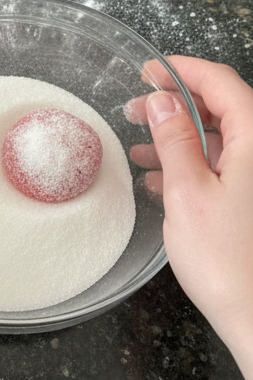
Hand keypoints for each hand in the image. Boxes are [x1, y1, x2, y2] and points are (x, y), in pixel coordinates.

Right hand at [129, 56, 252, 379]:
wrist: (252, 311)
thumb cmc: (226, 259)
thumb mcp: (189, 192)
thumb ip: (176, 141)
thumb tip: (163, 102)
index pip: (222, 85)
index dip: (185, 71)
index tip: (152, 68)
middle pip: (223, 110)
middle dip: (177, 105)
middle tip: (137, 107)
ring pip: (219, 141)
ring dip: (179, 139)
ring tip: (140, 146)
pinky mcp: (248, 203)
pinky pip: (220, 169)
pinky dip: (189, 167)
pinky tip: (160, 179)